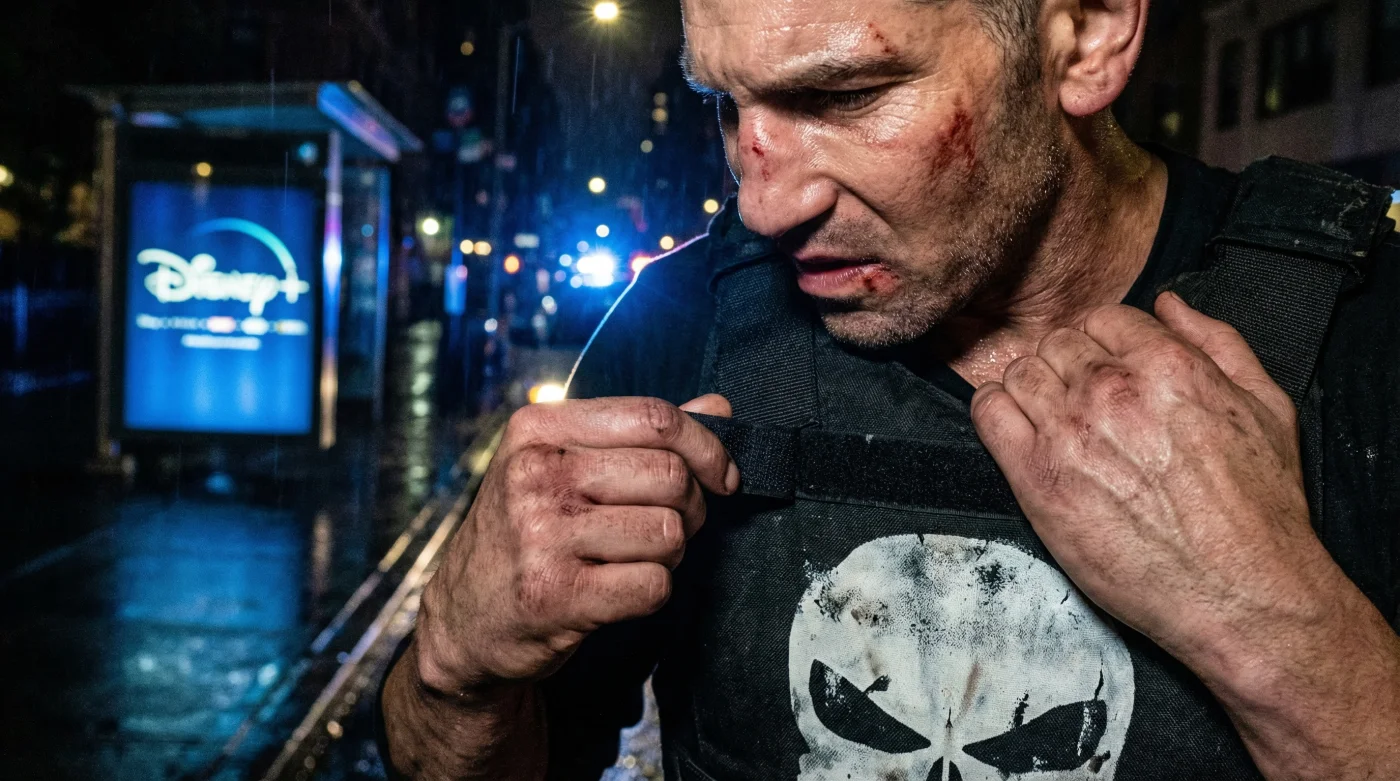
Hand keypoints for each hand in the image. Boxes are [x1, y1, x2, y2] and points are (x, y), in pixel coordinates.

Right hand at [415, 394, 737, 696]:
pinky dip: (651, 592)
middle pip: (670, 475)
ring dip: (668, 554)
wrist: (466, 621)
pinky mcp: (555, 594)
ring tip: (630, 558)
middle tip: (665, 526)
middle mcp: (536, 474)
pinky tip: (617, 590)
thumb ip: (642, 435)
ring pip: (668, 532)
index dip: (707, 446)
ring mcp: (541, 534)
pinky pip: (653, 585)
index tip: (723, 474)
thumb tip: (718, 406)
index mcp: (539, 429)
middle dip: (690, 507)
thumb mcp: (566, 467)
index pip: (653, 417)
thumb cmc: (529, 536)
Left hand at [970, 293, 1334, 657]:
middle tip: (1081, 401)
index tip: (1105, 368)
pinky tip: (1016, 429)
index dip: (1102, 342)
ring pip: (1019, 373)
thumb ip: (1217, 342)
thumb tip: (1168, 304)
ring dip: (1030, 388)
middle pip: (1057, 344)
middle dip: (1067, 365)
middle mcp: (1110, 391)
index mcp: (1166, 365)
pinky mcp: (1036, 479)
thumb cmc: (1260, 509)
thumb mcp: (1266, 406)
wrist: (1241, 593)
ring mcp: (1068, 433)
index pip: (1102, 318)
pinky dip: (994, 411)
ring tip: (1051, 418)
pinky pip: (988, 415)